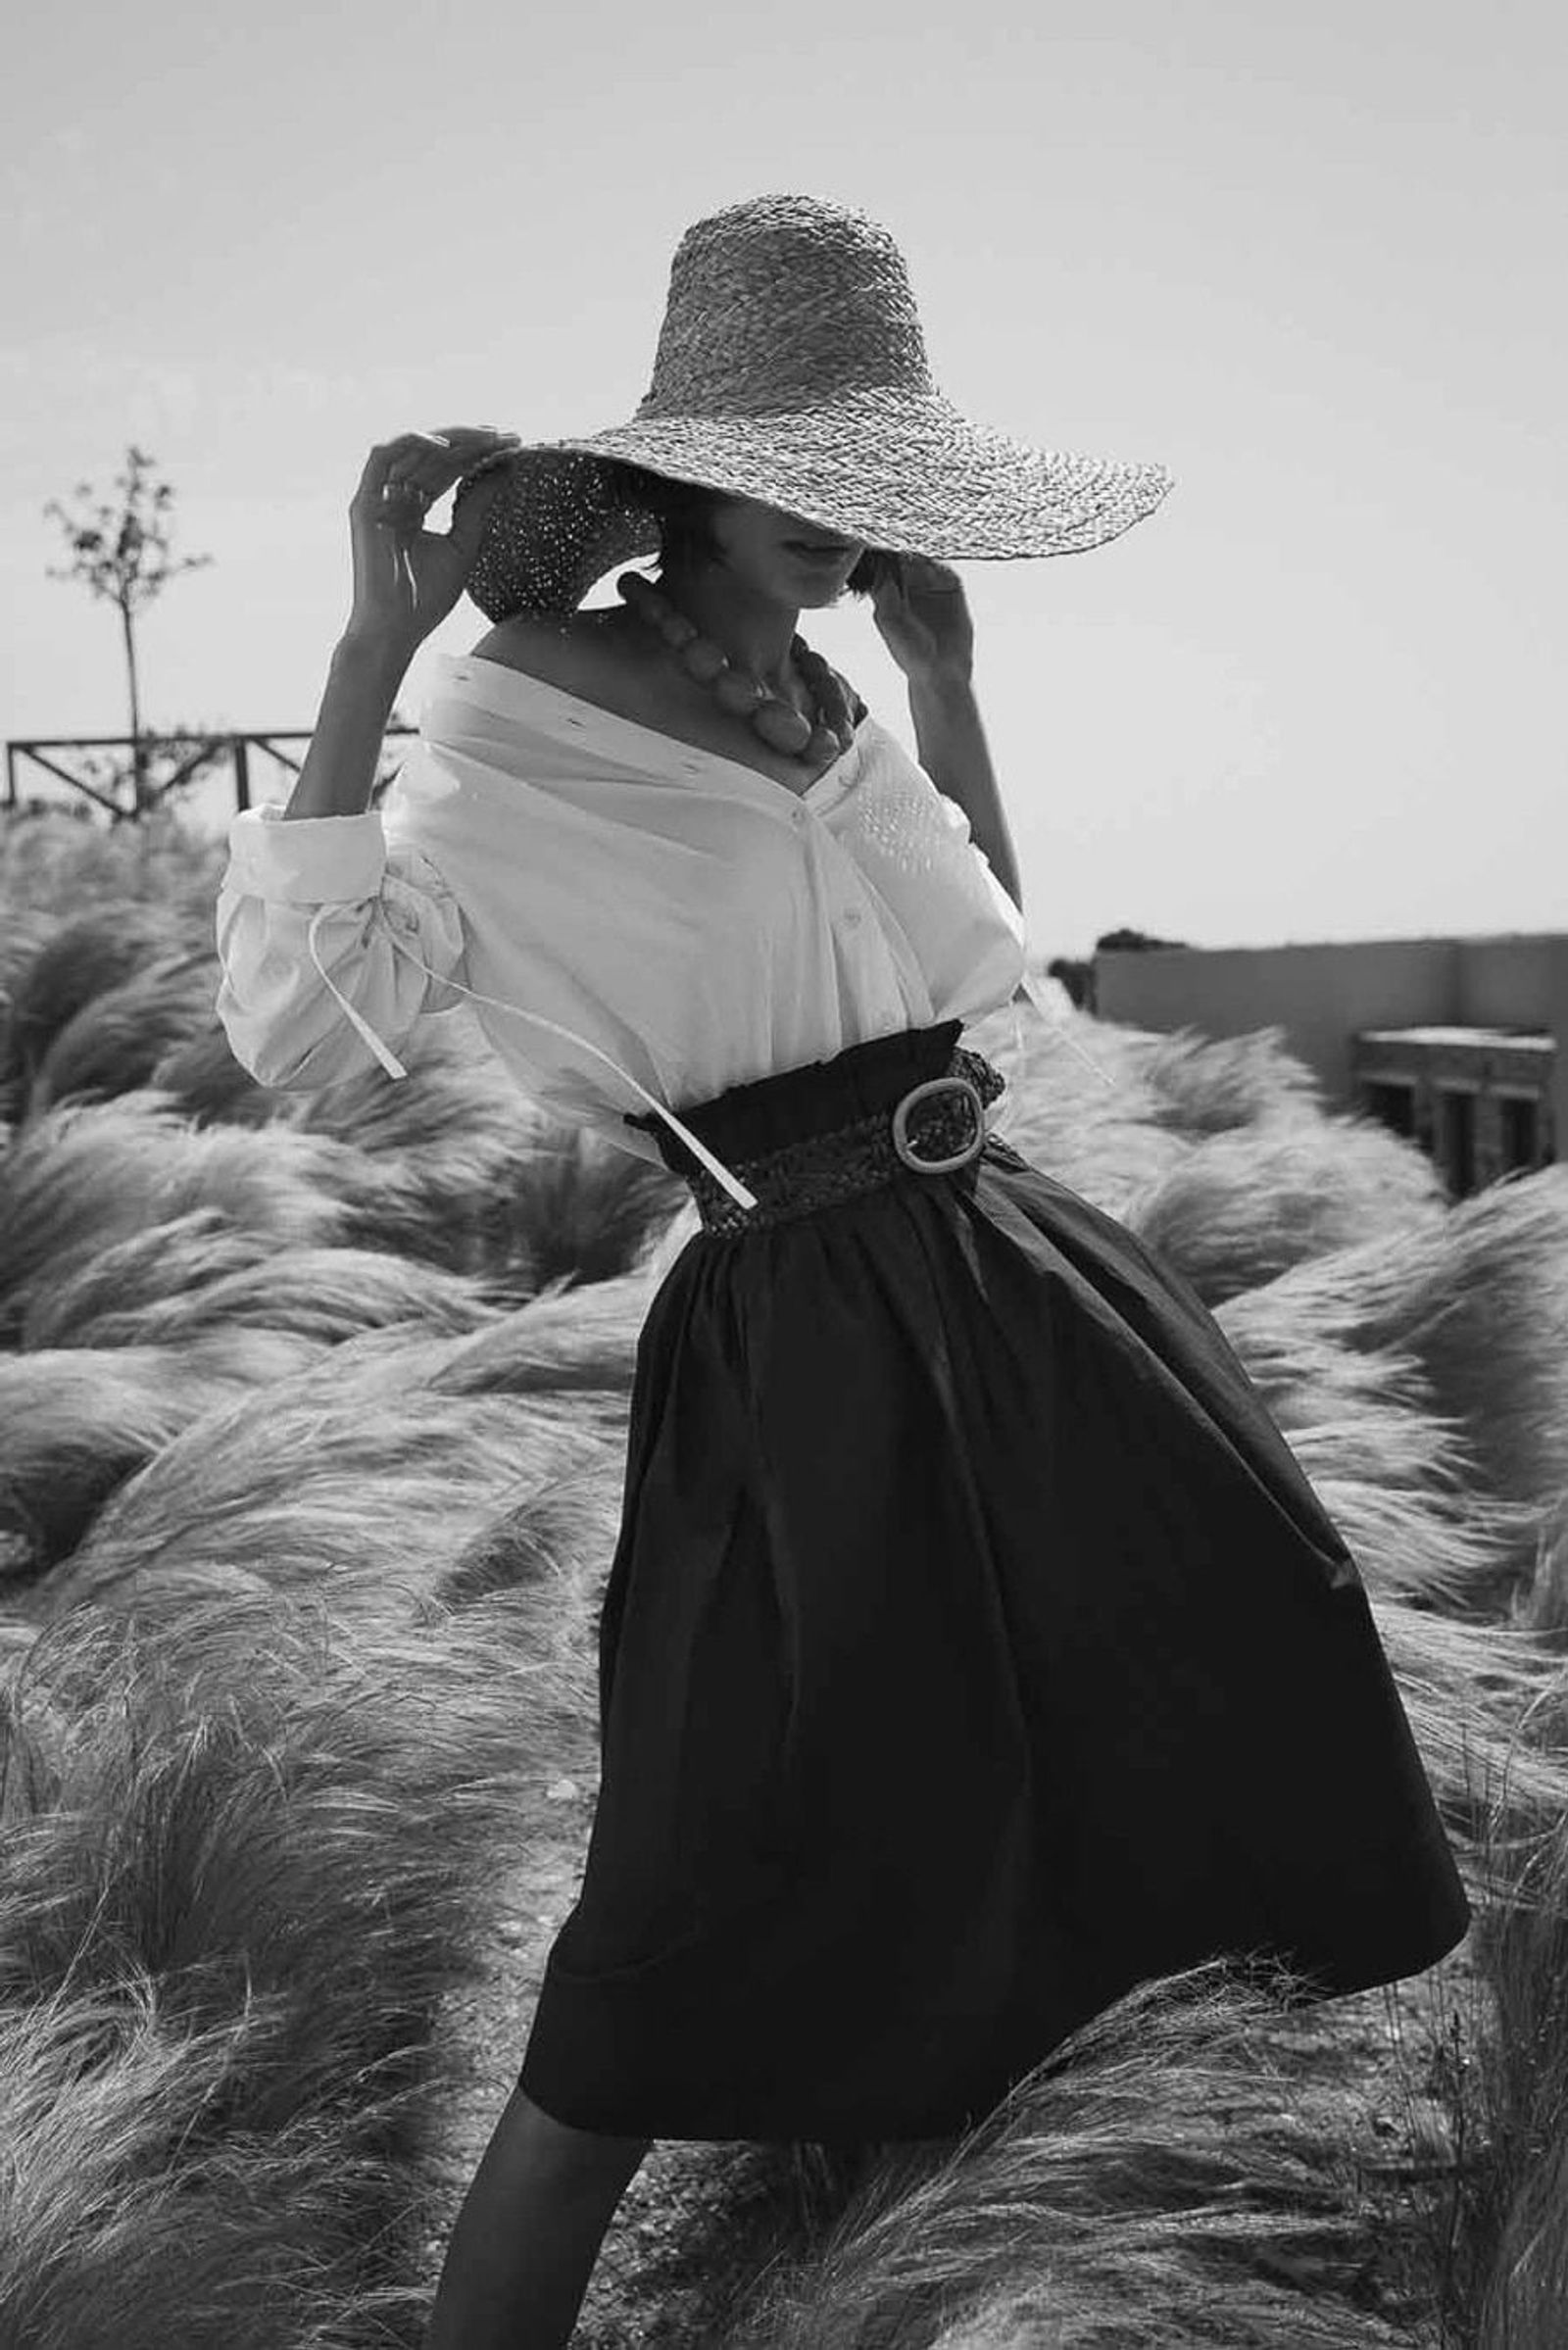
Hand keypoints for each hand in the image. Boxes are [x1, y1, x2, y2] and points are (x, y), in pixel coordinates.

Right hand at [345, 426, 521, 656]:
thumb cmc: (426, 598)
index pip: (446, 468)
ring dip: (450, 438)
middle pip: (433, 455)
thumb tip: (505, 467)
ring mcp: (378, 497)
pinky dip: (412, 443)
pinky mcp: (364, 502)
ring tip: (488, 437)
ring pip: (412, 448)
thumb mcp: (464, 543)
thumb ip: (478, 504)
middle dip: (472, 441)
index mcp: (414, 506)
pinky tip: (447, 447)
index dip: (478, 454)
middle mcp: (394, 496)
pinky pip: (382, 456)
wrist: (396, 630)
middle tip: (509, 434)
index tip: (513, 445)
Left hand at [870, 554, 974, 683]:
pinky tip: (932, 560)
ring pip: (924, 556)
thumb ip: (884, 592)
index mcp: (888, 590)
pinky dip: (939, 560)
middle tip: (897, 538)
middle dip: (901, 546)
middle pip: (904, 554)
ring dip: (920, 550)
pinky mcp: (950, 584)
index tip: (878, 543)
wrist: (941, 668)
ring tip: (914, 547)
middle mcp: (909, 582)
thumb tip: (880, 565)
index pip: (884, 563)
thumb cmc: (910, 650)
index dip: (882, 554)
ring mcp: (930, 581)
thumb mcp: (889, 620)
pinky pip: (945, 566)